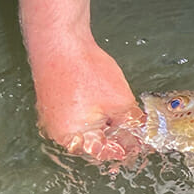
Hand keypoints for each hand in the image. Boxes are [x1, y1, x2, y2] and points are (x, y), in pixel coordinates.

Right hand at [19, 0, 141, 161]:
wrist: (59, 41)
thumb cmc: (86, 73)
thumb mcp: (120, 102)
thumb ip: (132, 122)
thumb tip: (140, 133)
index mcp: (73, 138)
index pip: (104, 152)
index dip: (125, 148)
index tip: (140, 144)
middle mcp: (58, 131)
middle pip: (93, 140)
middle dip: (115, 134)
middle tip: (134, 127)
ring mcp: (53, 115)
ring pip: (86, 125)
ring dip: (105, 120)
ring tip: (121, 109)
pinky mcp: (53, 99)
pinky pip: (77, 111)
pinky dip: (93, 108)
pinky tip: (105, 97)